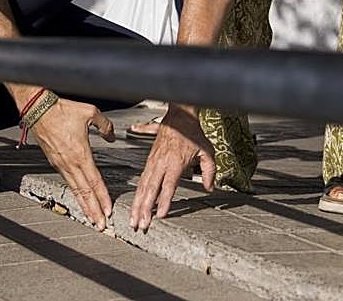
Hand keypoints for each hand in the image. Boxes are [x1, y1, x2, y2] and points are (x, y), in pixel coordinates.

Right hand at [31, 97, 115, 229]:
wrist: (39, 110)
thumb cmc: (62, 110)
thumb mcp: (90, 113)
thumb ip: (105, 125)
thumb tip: (111, 135)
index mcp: (81, 154)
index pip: (94, 181)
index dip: (102, 197)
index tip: (108, 210)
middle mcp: (70, 163)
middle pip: (84, 192)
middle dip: (94, 211)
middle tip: (101, 225)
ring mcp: (61, 165)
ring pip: (75, 190)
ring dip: (84, 206)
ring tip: (91, 218)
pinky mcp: (54, 162)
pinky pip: (67, 182)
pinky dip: (75, 194)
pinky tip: (79, 199)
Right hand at [130, 105, 214, 231]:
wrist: (178, 117)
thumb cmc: (192, 134)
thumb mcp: (207, 151)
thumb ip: (209, 171)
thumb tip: (209, 188)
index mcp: (175, 162)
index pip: (168, 185)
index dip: (164, 201)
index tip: (160, 215)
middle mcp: (161, 163)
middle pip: (150, 189)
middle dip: (144, 209)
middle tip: (140, 225)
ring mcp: (153, 162)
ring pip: (143, 186)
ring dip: (137, 204)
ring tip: (133, 219)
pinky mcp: (149, 161)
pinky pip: (142, 180)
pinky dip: (137, 194)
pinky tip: (134, 203)